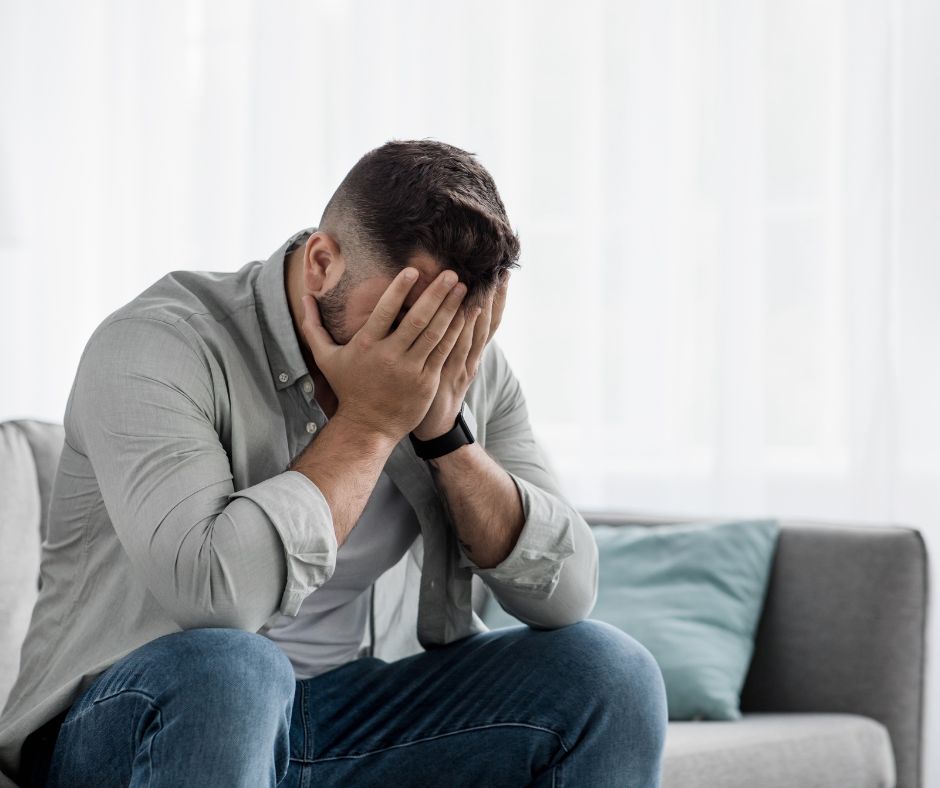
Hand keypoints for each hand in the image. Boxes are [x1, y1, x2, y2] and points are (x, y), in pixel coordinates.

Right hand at [300, 268, 468, 443]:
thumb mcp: (325, 358)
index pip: (384, 312)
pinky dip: (455, 332)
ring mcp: (410, 370)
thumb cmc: (349, 388)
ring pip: (434, 334)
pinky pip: (443, 352)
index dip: (398, 290)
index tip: (412, 270)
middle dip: (435, 294)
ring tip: (463, 289)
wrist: (368, 426)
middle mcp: (389, 357)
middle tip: (451, 273)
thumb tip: (303, 296)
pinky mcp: (426, 381)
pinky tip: (465, 315)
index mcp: (366, 346)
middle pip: (417, 320)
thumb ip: (313, 326)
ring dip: (450, 309)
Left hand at [411, 270, 510, 440]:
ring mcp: (460, 368)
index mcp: (471, 356)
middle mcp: (471, 360)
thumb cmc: (434, 394)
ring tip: (484, 283)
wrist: (432, 428)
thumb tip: (451, 316)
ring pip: (474, 334)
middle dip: (493, 298)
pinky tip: (464, 310)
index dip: (497, 301)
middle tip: (498, 272)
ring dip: (480, 308)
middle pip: (486, 324)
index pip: (489, 323)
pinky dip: (462, 329)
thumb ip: (449, 342)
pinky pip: (456, 348)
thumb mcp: (446, 366)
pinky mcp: (446, 376)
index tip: (502, 276)